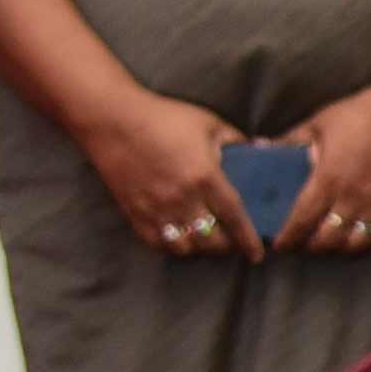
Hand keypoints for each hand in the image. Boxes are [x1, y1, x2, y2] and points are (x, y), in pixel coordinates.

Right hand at [82, 89, 258, 259]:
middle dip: (227, 246)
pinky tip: (180, 238)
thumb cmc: (164, 118)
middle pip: (212, 241)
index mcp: (205, 177)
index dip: (248, 240)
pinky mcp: (134, 213)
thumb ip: (236, 141)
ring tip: (208, 241)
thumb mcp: (209, 123)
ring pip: (185, 248)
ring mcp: (156, 209)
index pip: (234, 218)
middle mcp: (182, 199)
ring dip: (200, 248)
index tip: (257, 254)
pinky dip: (172, 246)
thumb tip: (257, 153)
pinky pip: (157, 243)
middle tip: (233, 242)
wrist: (113, 120)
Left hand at [274, 82, 370, 255]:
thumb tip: (261, 147)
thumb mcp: (319, 122)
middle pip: (327, 241)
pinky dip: (367, 244)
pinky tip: (358, 239)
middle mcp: (353, 199)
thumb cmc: (361, 115)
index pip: (302, 220)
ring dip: (338, 248)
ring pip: (354, 246)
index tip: (280, 243)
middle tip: (302, 242)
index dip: (288, 237)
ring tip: (329, 242)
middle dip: (310, 246)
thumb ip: (290, 140)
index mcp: (329, 179)